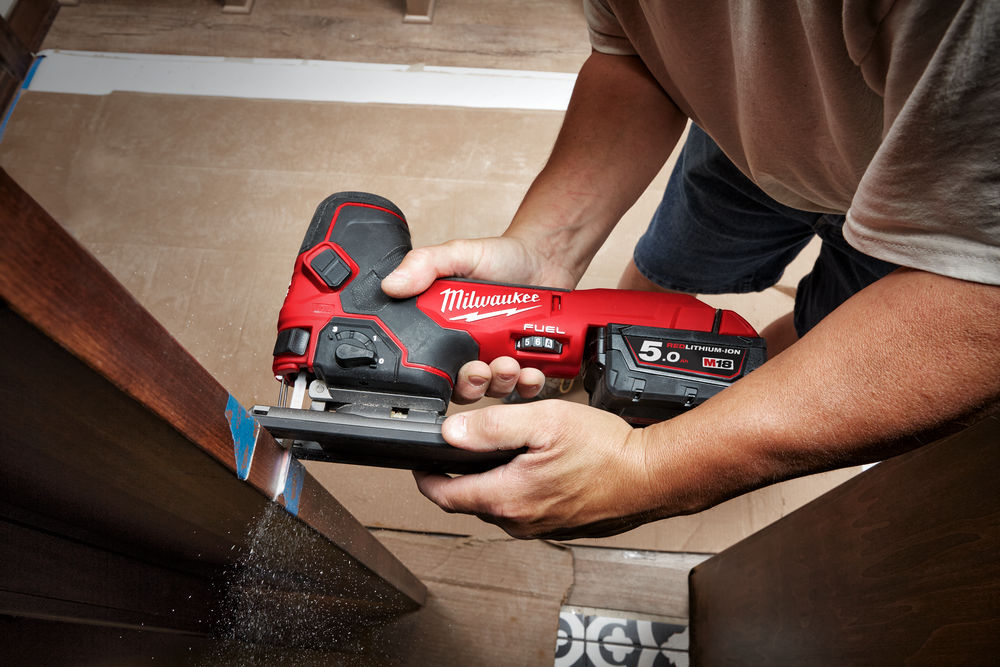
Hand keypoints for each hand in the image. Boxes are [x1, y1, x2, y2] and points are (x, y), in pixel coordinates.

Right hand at [382, 236, 572, 401]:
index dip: (438, 379)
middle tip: (481, 369)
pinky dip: (529, 384)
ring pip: (495, 389)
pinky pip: (526, 385)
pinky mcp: (528, 361)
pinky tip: (532, 370)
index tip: (449, 372)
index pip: (434, 368)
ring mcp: (500, 358)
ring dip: (501, 384)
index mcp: (448, 332)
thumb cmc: (500, 258)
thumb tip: (390, 284)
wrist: (543, 257)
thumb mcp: (458, 254)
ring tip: (509, 365)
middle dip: (472, 385)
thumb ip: (425, 265)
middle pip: (464, 387)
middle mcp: (472, 350)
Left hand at [414, 400, 657, 539]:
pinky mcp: (557, 525)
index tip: (420, 458)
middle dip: (464, 468)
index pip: (443, 495)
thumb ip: (492, 426)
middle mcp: (518, 521)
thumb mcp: (544, 422)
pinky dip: (520, 483)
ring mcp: (539, 527)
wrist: (652, 476)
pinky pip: (523, 505)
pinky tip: (537, 460)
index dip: (425, 473)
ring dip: (494, 474)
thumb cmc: (607, 451)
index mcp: (506, 498)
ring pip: (498, 500)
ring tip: (510, 444)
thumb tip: (451, 433)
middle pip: (469, 497)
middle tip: (471, 438)